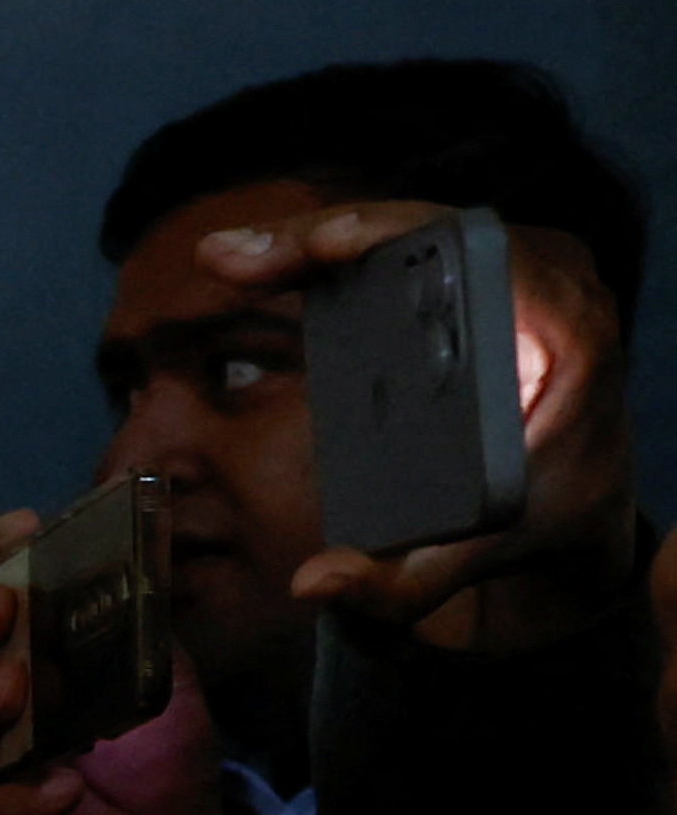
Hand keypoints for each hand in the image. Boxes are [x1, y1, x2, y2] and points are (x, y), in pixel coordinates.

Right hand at [197, 201, 637, 652]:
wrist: (581, 500)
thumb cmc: (541, 520)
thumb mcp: (478, 557)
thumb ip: (403, 585)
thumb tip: (312, 584)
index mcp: (569, 333)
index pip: (482, 255)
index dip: (394, 237)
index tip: (320, 248)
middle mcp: (553, 286)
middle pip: (433, 230)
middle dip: (326, 236)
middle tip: (232, 260)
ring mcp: (519, 274)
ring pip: (418, 229)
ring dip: (323, 238)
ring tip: (234, 259)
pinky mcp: (486, 279)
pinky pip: (417, 245)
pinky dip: (342, 249)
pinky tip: (274, 260)